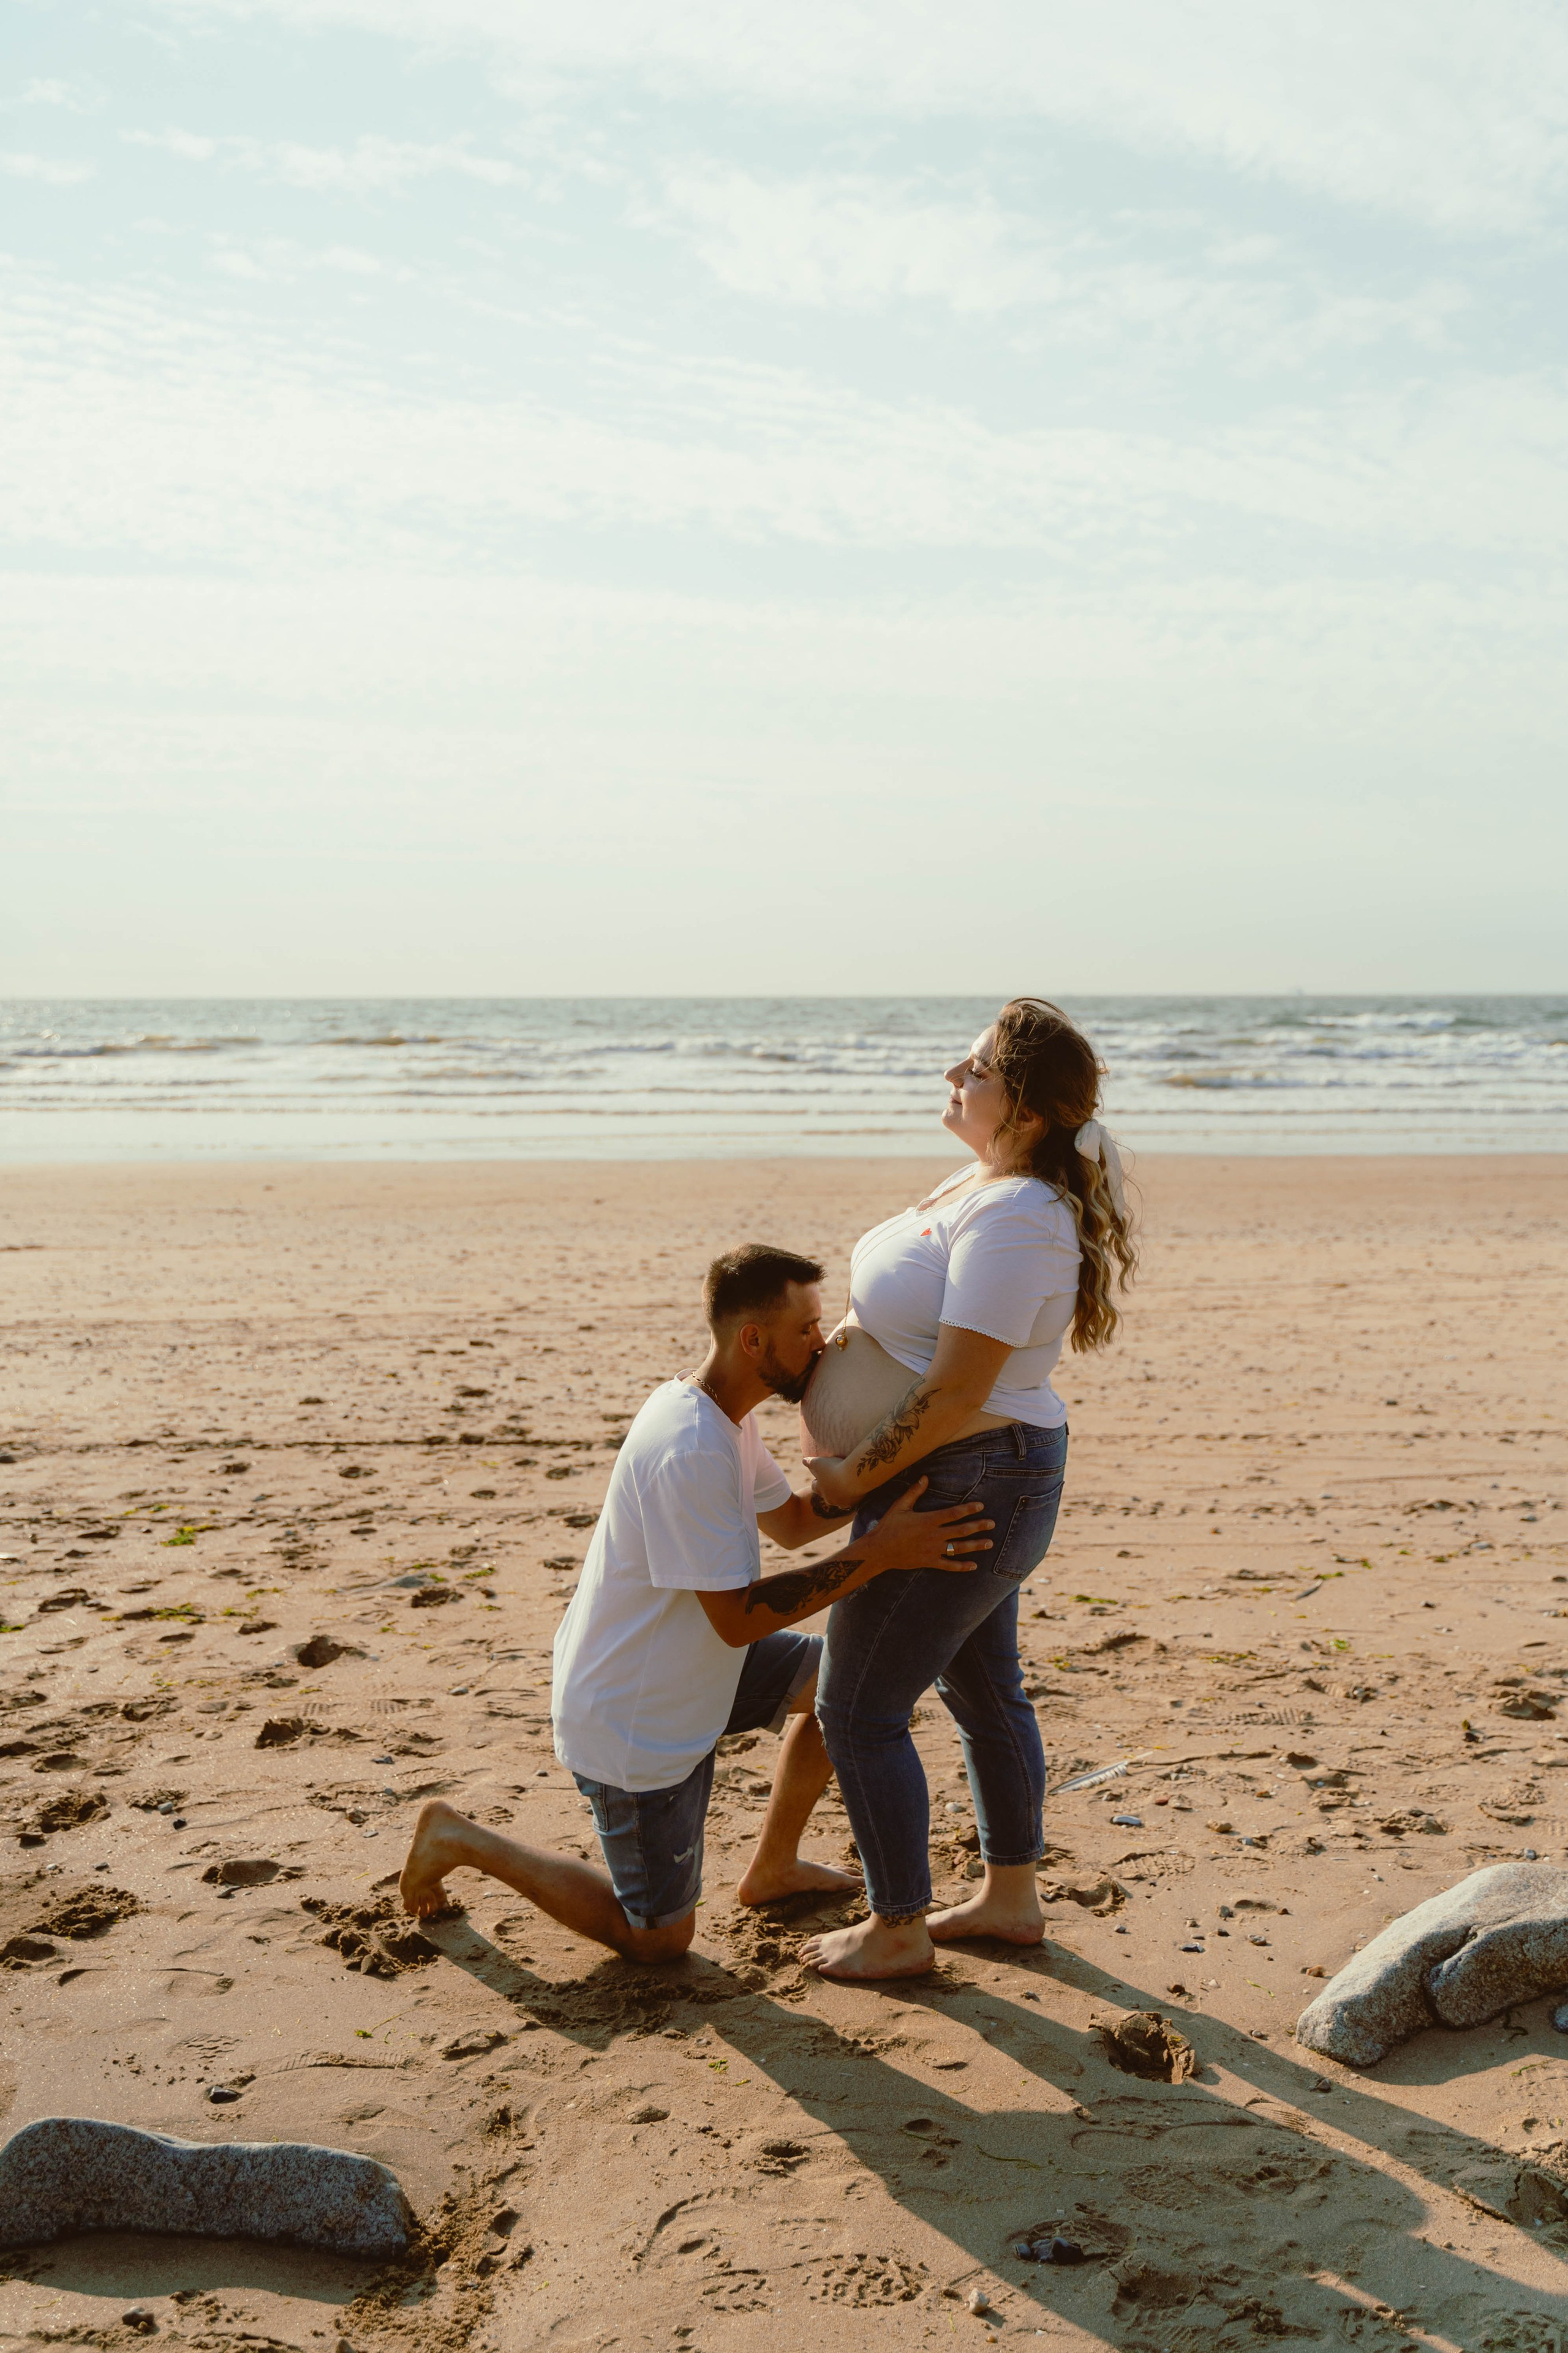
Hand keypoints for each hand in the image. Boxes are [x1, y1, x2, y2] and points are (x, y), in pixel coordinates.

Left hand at [804, 1455, 857, 1511]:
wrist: (855, 1476)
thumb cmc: (834, 1469)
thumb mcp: (819, 1462)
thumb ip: (810, 1462)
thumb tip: (803, 1461)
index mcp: (820, 1490)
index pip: (815, 1487)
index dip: (816, 1481)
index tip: (819, 1477)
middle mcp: (830, 1499)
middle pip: (827, 1495)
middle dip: (829, 1489)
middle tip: (834, 1480)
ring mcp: (843, 1502)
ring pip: (840, 1500)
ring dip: (842, 1493)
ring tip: (847, 1484)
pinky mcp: (855, 1502)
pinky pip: (853, 1500)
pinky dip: (854, 1495)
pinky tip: (856, 1487)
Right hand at [864, 1478, 992, 1574]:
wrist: (879, 1550)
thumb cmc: (888, 1526)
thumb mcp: (900, 1506)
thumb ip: (914, 1492)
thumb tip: (924, 1477)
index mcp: (928, 1520)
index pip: (954, 1513)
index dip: (968, 1509)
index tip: (981, 1506)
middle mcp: (934, 1535)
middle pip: (961, 1530)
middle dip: (978, 1527)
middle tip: (992, 1524)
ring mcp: (933, 1550)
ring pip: (959, 1548)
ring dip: (975, 1546)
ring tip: (989, 1543)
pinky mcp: (929, 1562)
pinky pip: (949, 1565)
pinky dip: (961, 1566)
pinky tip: (973, 1566)